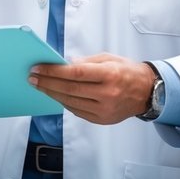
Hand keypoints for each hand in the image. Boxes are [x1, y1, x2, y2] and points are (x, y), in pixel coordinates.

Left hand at [28, 54, 154, 124]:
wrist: (147, 92)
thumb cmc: (127, 71)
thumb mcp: (109, 58)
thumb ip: (85, 62)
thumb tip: (63, 64)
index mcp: (110, 74)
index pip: (75, 73)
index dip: (53, 71)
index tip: (38, 68)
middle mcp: (107, 94)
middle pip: (69, 89)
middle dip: (47, 83)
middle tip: (32, 78)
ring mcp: (105, 110)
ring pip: (71, 102)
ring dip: (52, 94)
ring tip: (39, 86)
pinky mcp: (102, 120)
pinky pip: (77, 111)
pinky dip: (64, 102)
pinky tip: (56, 95)